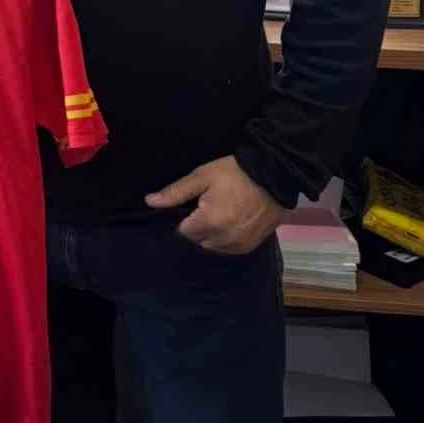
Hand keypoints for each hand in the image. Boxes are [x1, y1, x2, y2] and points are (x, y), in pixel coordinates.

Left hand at [145, 155, 282, 254]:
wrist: (273, 174)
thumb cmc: (234, 173)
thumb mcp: (202, 176)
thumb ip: (176, 192)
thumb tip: (150, 202)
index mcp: (208, 223)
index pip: (183, 232)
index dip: (183, 219)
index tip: (190, 207)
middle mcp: (223, 240)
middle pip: (197, 241)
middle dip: (197, 227)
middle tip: (205, 207)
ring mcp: (239, 245)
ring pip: (213, 247)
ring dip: (211, 235)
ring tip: (219, 213)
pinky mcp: (252, 245)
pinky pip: (230, 249)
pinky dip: (226, 239)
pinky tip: (230, 222)